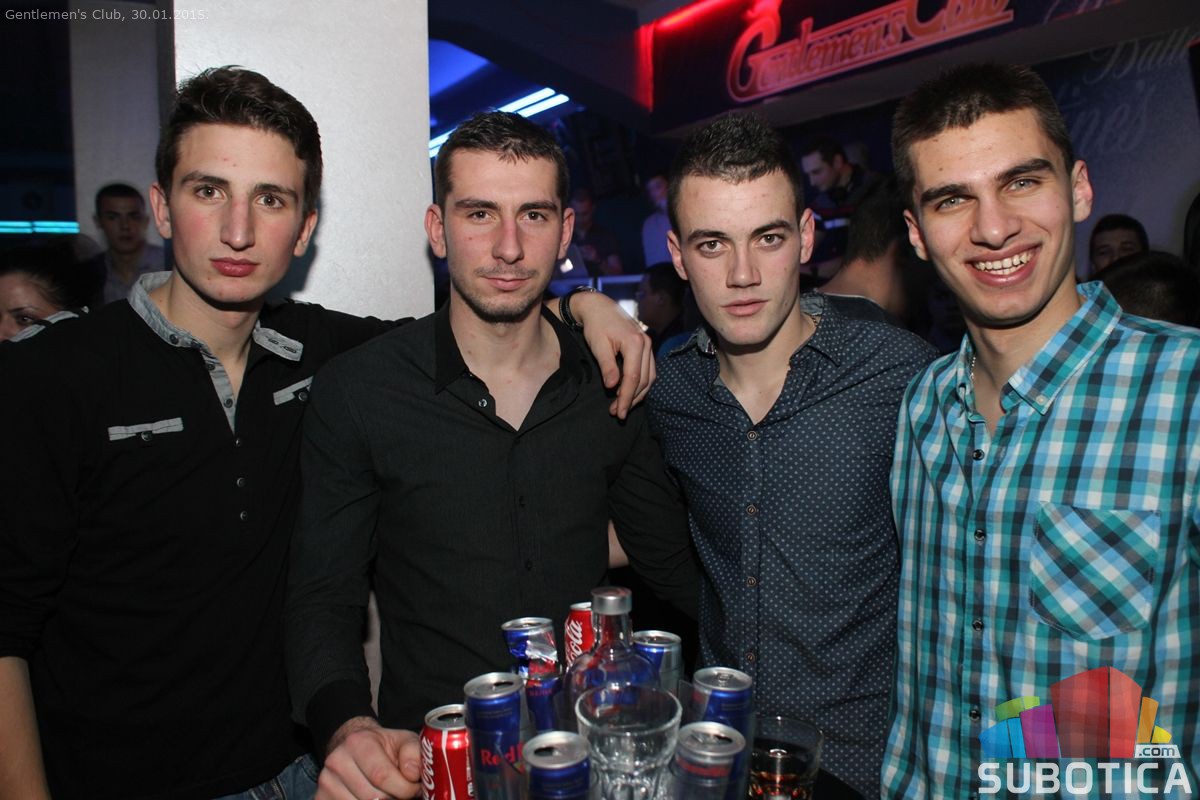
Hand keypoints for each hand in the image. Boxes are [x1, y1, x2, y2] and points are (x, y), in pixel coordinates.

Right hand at [317, 717, 420, 799]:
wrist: (355, 747)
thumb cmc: (383, 747)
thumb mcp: (404, 741)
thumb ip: (414, 753)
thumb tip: (412, 774)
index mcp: (358, 743)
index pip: (382, 776)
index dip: (405, 789)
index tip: (414, 789)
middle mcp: (337, 761)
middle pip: (372, 797)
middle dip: (394, 799)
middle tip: (402, 794)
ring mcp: (326, 781)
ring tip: (388, 794)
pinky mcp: (321, 797)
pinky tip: (371, 798)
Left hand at [570, 291, 654, 417]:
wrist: (599, 307)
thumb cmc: (596, 325)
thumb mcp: (598, 345)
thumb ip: (607, 366)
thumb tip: (612, 387)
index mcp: (635, 343)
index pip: (633, 377)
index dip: (626, 397)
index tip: (619, 412)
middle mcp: (646, 344)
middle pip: (644, 380)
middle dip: (632, 399)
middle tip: (618, 413)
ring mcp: (648, 345)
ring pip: (650, 377)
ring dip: (638, 394)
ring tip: (623, 406)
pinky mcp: (646, 347)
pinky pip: (648, 370)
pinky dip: (641, 384)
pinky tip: (630, 392)